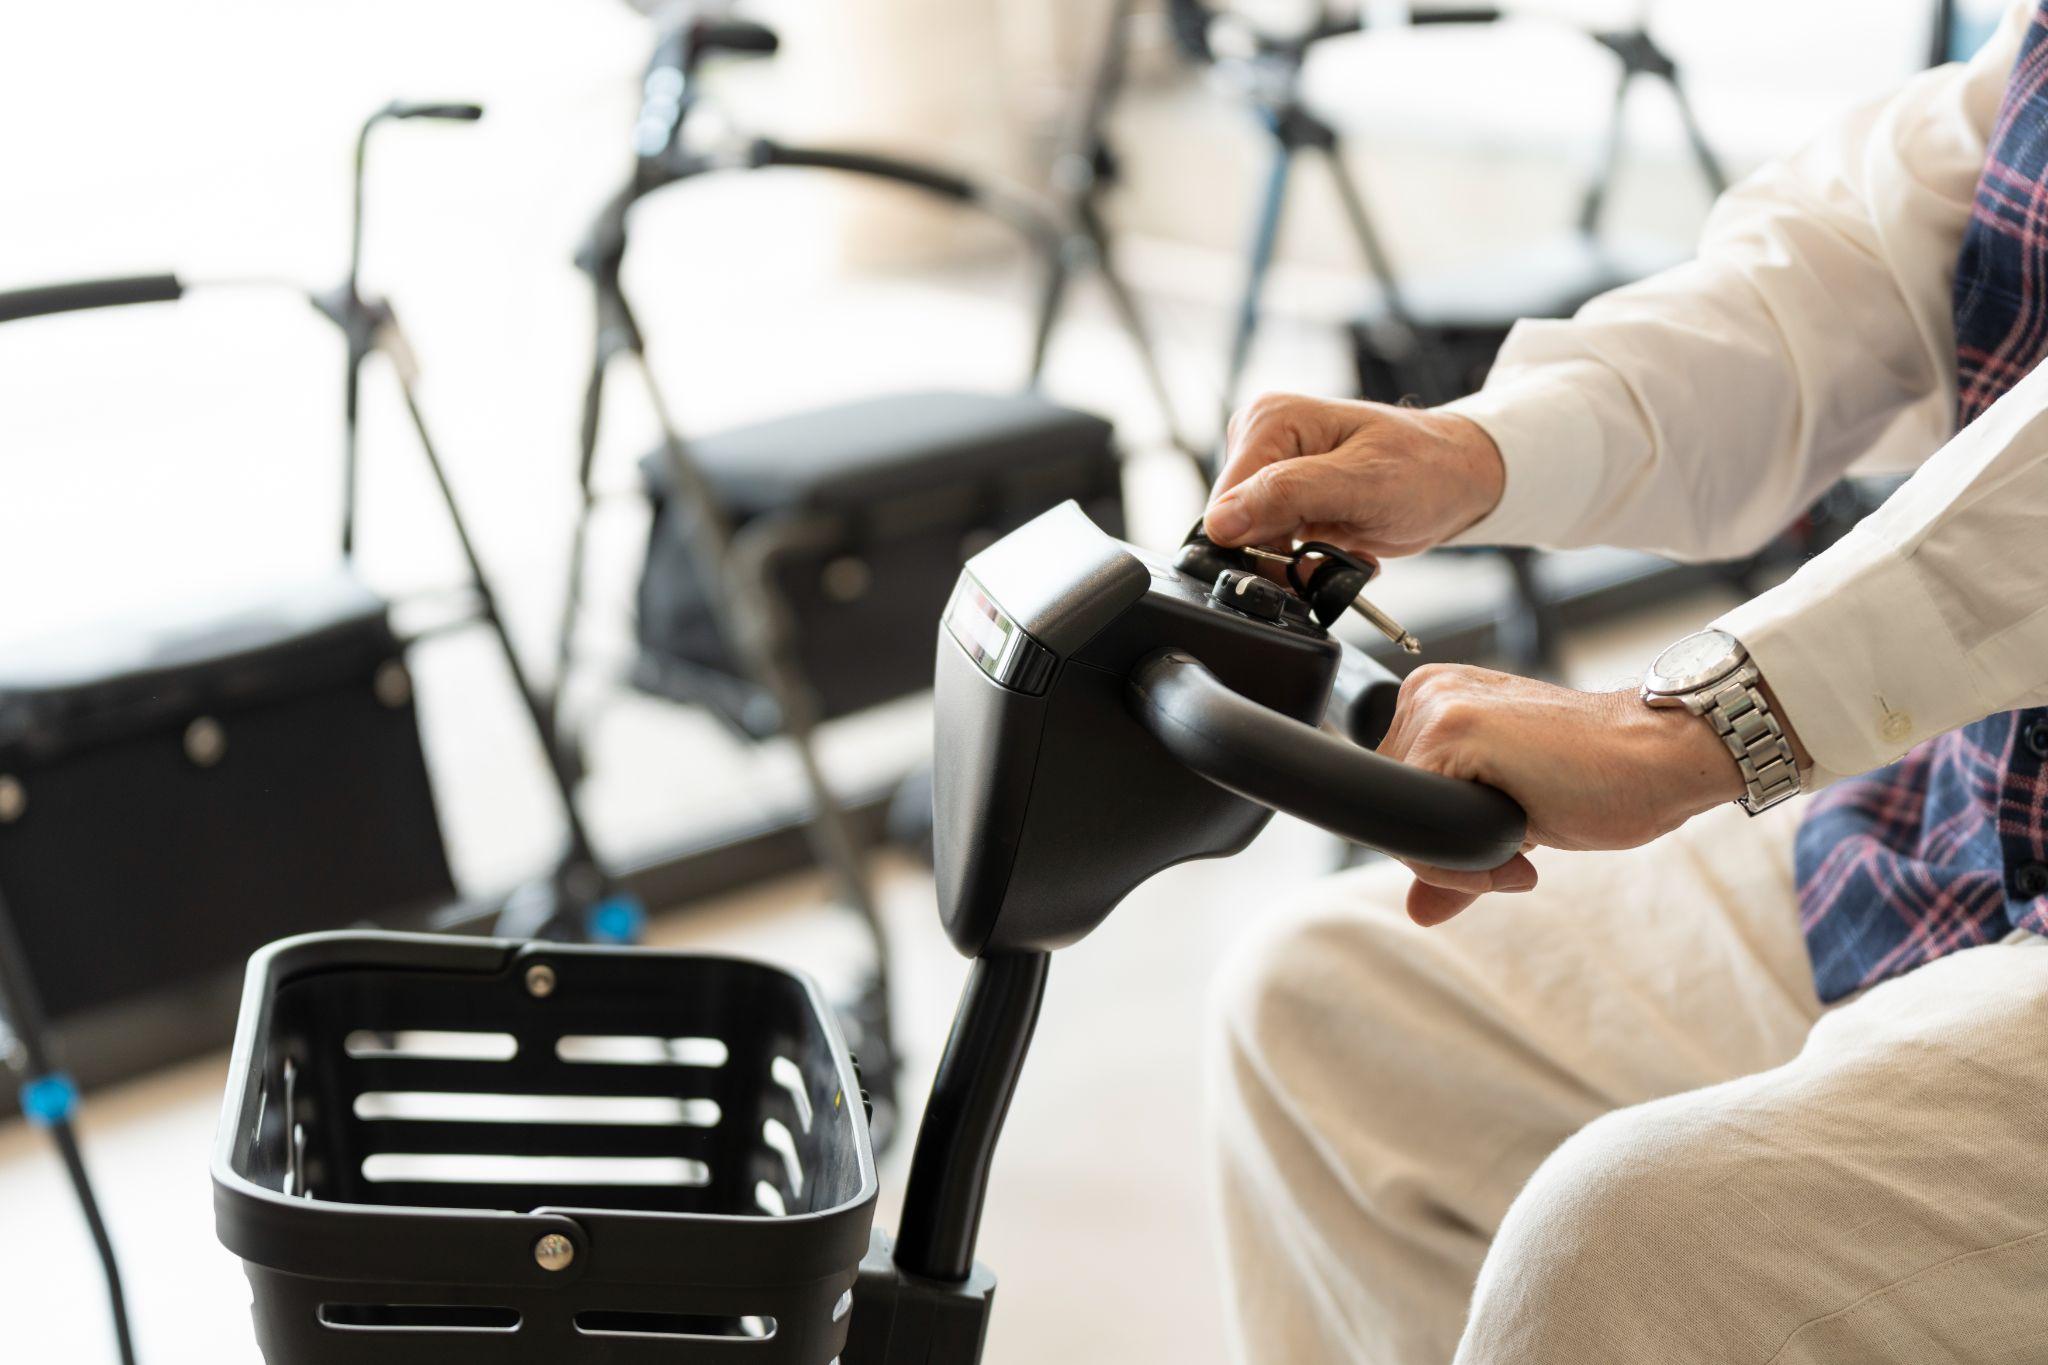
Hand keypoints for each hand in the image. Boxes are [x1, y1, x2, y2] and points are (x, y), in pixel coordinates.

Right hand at [1204, 393, 1505, 557]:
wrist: (1461, 480)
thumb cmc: (1428, 469)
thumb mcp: (1360, 484)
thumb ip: (1286, 496)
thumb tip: (1221, 522)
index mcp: (1270, 420)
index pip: (1224, 501)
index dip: (1255, 542)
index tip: (1303, 554)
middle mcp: (1263, 440)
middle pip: (1234, 526)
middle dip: (1279, 555)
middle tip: (1332, 554)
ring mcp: (1273, 470)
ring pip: (1251, 544)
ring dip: (1295, 563)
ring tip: (1344, 548)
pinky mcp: (1286, 498)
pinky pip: (1272, 548)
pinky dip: (1305, 562)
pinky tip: (1340, 548)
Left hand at [1378, 664, 1744, 926]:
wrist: (1662, 756)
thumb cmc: (1599, 780)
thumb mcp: (1512, 820)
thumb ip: (1458, 855)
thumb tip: (1418, 912)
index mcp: (1436, 701)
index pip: (1397, 797)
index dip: (1443, 841)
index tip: (1503, 848)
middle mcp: (1427, 693)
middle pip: (1395, 810)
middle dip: (1454, 848)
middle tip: (1521, 842)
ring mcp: (1436, 705)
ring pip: (1406, 822)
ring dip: (1466, 855)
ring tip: (1528, 831)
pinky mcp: (1451, 728)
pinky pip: (1422, 826)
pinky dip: (1467, 861)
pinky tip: (1523, 844)